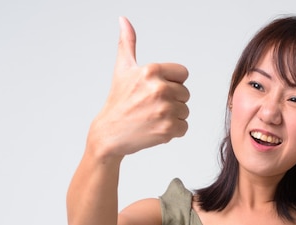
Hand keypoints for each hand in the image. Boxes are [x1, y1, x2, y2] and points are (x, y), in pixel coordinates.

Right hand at [90, 17, 189, 155]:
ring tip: (153, 117)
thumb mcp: (123, 69)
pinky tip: (155, 128)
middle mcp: (159, 88)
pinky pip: (184, 127)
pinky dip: (173, 131)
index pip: (183, 74)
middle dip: (172, 100)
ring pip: (185, 111)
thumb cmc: (118, 101)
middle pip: (185, 93)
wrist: (110, 133)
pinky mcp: (167, 129)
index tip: (155, 89)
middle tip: (151, 106)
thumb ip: (128, 43)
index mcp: (151, 70)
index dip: (171, 82)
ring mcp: (164, 110)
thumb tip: (124, 20)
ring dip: (173, 116)